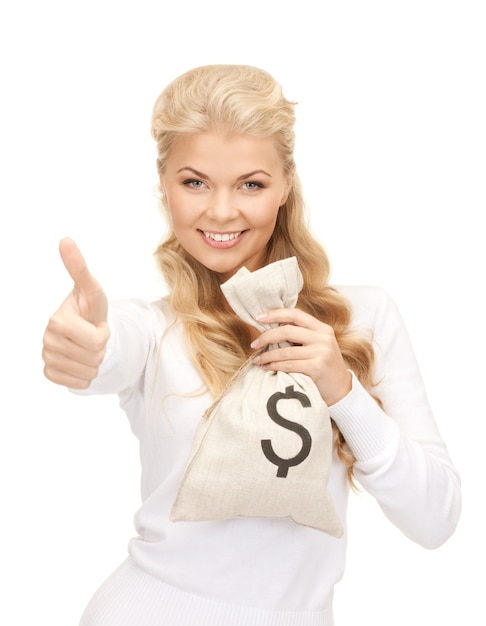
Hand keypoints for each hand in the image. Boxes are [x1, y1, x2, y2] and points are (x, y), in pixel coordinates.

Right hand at [42, 238, 109, 388]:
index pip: (96, 341)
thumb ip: (79, 268)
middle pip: (93, 358)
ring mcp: (47, 358)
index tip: (96, 324)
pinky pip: (78, 383)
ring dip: (94, 362)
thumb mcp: (91, 290)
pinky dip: (85, 375)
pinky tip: (80, 359)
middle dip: (100, 348)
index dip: (103, 334)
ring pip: (88, 373)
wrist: (83, 329)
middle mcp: (47, 341)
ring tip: (87, 346)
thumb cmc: (89, 308)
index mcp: (56, 321)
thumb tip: (65, 240)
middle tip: (92, 336)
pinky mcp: (50, 373)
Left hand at [251, 308, 351, 405]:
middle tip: (254, 344)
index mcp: (322, 328)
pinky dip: (274, 366)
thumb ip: (301, 336)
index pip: (295, 314)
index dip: (275, 314)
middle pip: (287, 330)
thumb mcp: (318, 345)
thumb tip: (270, 329)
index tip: (258, 318)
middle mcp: (323, 337)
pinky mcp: (317, 367)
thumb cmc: (324, 366)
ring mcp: (321, 352)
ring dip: (267, 355)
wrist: (341, 389)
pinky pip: (289, 365)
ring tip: (257, 360)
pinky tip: (267, 367)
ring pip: (285, 351)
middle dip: (266, 337)